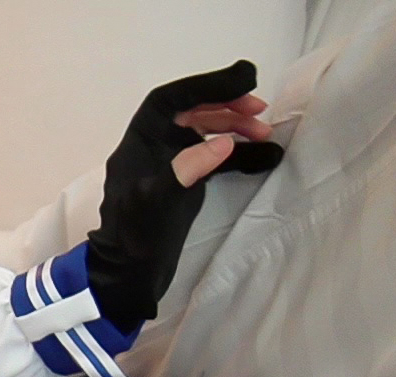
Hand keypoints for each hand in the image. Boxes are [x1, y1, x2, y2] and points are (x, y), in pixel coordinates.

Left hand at [87, 60, 285, 331]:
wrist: (129, 276)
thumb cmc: (137, 237)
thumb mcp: (158, 203)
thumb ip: (187, 169)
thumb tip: (222, 143)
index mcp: (138, 143)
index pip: (170, 100)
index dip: (205, 85)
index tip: (244, 80)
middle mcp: (153, 148)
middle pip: (191, 112)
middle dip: (225, 106)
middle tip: (260, 110)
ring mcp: (168, 166)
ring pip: (204, 133)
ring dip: (235, 128)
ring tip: (265, 133)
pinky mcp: (183, 185)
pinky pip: (213, 159)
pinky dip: (238, 155)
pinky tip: (265, 156)